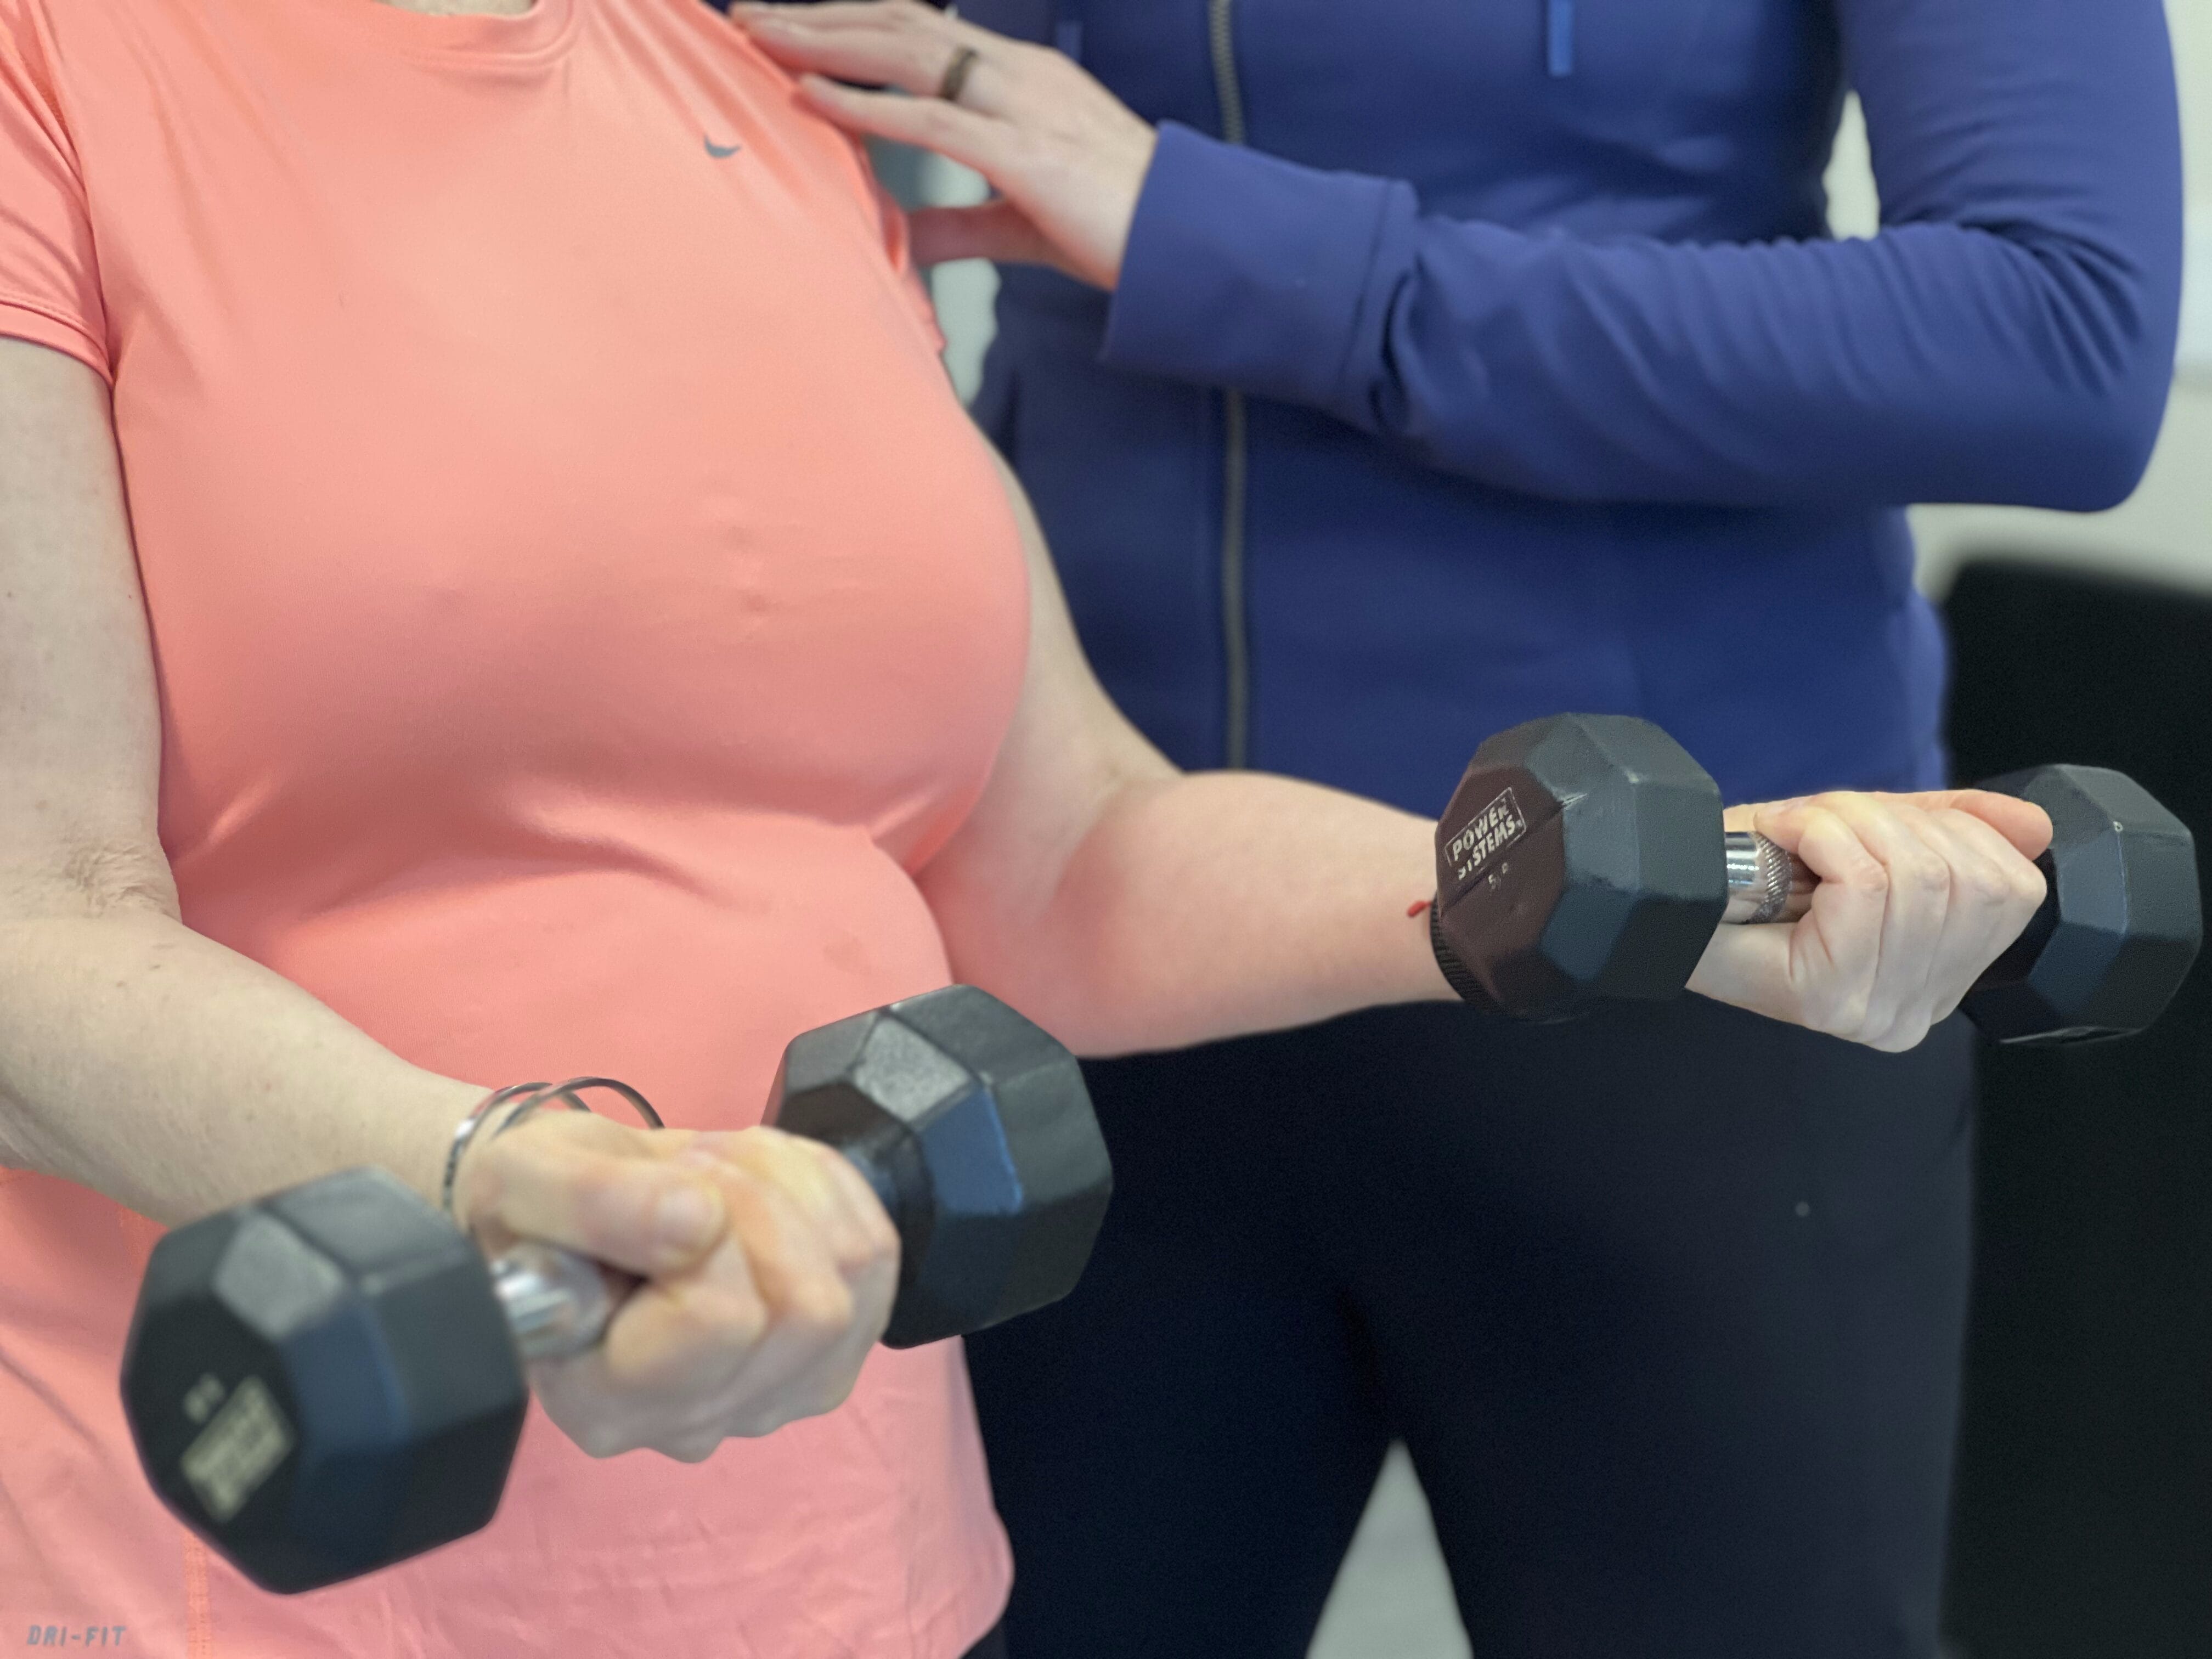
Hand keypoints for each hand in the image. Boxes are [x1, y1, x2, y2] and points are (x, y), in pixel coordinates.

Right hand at [456, 1111, 898, 1461]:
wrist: (568, 1215)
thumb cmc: (532, 1209)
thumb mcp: (520, 1180)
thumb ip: (591, 1203)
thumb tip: (695, 1223)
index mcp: (605, 1402)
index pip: (720, 1320)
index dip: (703, 1231)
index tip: (653, 1193)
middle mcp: (695, 1424)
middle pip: (803, 1306)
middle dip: (755, 1199)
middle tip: (685, 1169)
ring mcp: (773, 1399)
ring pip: (852, 1278)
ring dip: (791, 1187)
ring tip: (715, 1173)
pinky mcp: (828, 1356)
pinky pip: (877, 1259)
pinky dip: (831, 1193)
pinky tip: (765, 1184)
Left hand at [733, 0, 1156, 287]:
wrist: (1187, 243)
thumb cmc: (1119, 228)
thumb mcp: (1024, 221)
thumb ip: (963, 224)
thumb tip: (906, 237)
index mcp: (1020, 79)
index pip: (921, 34)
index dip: (852, 24)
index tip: (792, 27)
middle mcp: (1015, 75)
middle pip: (900, 26)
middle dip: (821, 18)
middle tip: (746, 17)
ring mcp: (1018, 107)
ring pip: (904, 54)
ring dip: (825, 43)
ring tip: (760, 38)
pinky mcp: (1020, 153)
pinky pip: (927, 118)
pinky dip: (863, 105)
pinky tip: (811, 96)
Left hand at [1686, 789, 2052, 1051]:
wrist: (1667, 897)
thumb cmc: (1756, 873)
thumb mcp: (1867, 834)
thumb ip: (1954, 828)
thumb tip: (2035, 824)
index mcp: (1940, 982)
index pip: (2013, 890)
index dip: (1952, 826)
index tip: (1878, 820)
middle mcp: (1915, 1013)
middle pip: (1964, 878)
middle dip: (1892, 820)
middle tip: (1826, 824)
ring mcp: (1875, 1014)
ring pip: (1921, 876)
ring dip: (1856, 823)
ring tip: (1806, 834)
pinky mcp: (1829, 1000)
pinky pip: (1867, 883)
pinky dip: (1827, 835)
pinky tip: (1789, 844)